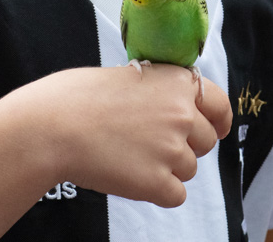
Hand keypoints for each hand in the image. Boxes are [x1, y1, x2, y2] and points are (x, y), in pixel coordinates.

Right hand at [0, 64, 231, 207]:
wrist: (52, 126)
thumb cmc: (78, 98)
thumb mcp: (130, 78)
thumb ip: (160, 94)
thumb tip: (174, 109)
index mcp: (178, 82)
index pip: (220, 104)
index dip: (219, 120)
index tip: (217, 129)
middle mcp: (183, 114)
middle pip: (207, 141)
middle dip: (186, 146)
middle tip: (152, 146)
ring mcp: (172, 148)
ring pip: (189, 169)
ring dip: (168, 169)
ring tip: (130, 157)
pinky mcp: (157, 181)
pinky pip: (175, 195)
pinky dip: (158, 192)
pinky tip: (132, 178)